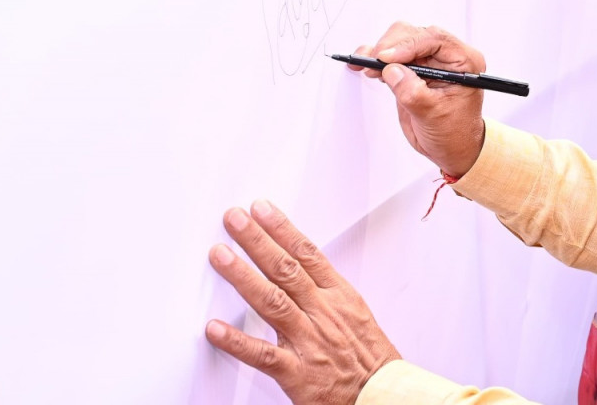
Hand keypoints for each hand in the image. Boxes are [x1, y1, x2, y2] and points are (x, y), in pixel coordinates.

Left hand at [206, 201, 400, 404]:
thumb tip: (300, 269)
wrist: (382, 395)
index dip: (282, 229)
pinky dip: (236, 341)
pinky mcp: (297, 373)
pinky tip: (214, 328)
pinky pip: (262, 355)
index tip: (262, 209)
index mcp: (339, 296)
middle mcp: (323, 313)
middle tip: (234, 219)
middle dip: (257, 241)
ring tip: (221, 255)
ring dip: (243, 276)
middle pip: (286, 268)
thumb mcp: (355, 313)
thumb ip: (325, 292)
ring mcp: (308, 341)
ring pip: (272, 301)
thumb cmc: (369, 357)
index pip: (307, 253)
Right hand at [352, 24, 487, 176]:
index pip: (434, 39)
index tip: (386, 57)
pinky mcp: (412, 69)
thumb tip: (392, 70)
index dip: (407, 44)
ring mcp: (428, 61)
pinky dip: (376, 59)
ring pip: (400, 40)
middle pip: (414, 34)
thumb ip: (413, 91)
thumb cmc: (454, 133)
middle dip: (390, 46)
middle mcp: (447, 56)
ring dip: (380, 51)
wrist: (451, 148)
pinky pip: (392, 55)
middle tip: (373, 63)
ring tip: (366, 65)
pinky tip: (365, 66)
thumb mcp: (434, 115)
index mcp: (464, 61)